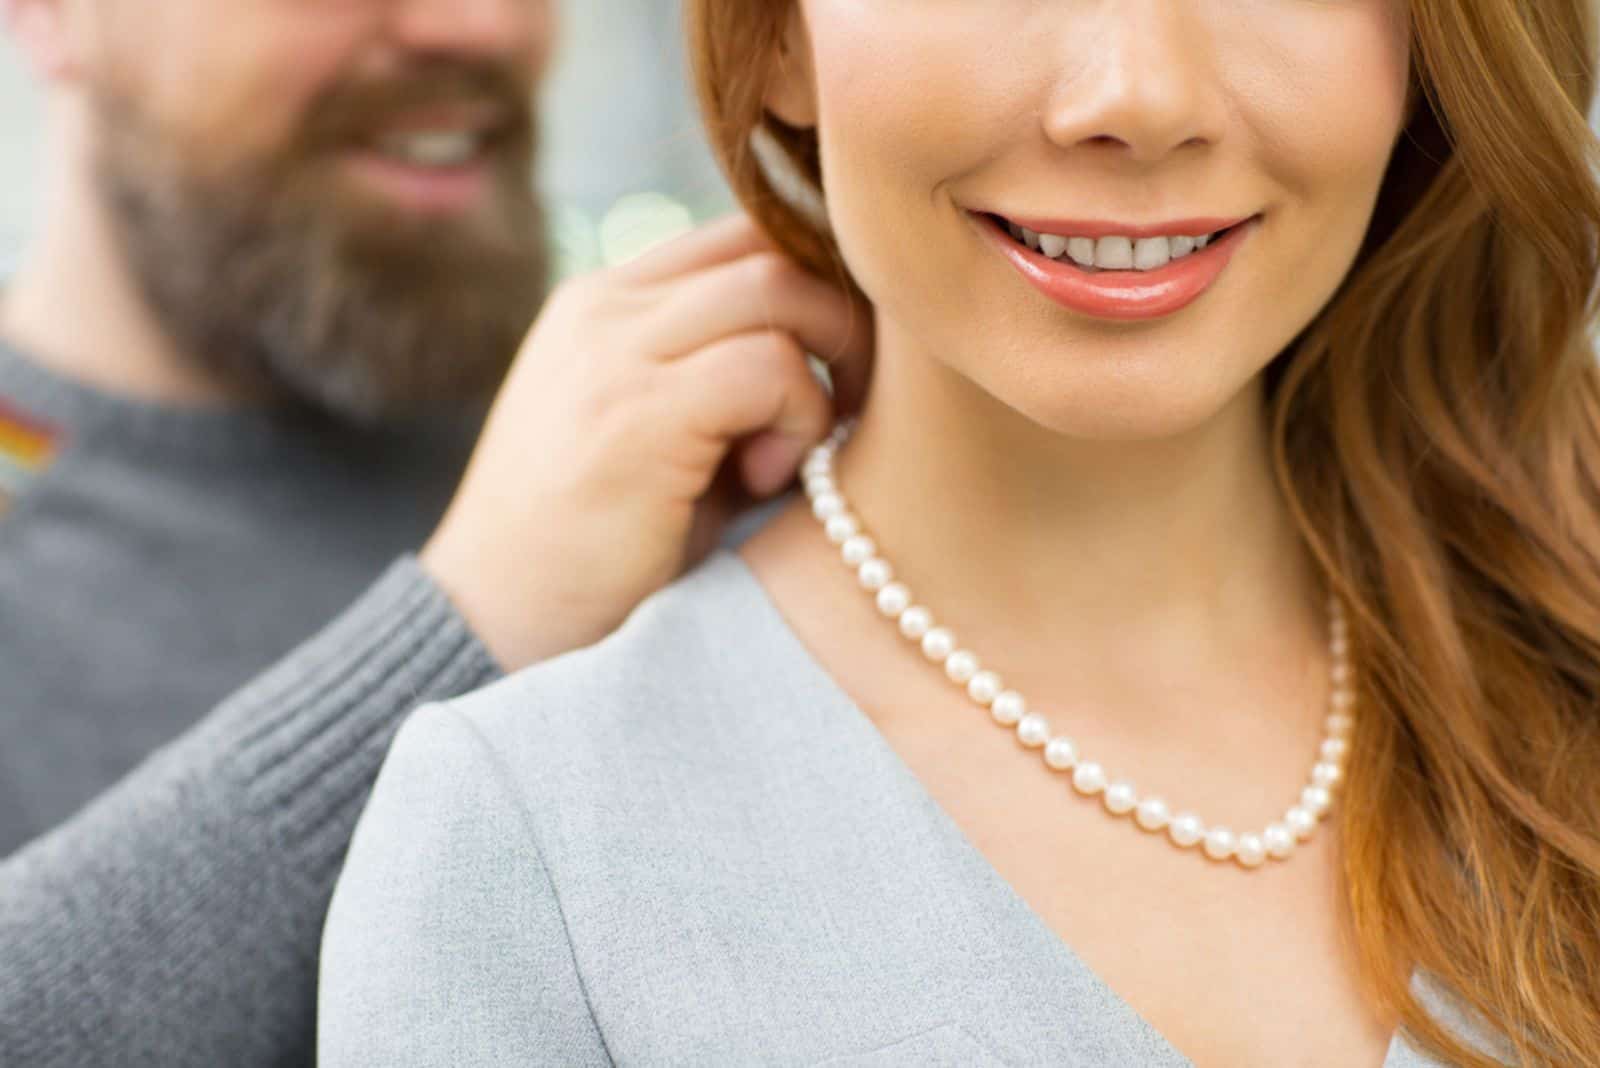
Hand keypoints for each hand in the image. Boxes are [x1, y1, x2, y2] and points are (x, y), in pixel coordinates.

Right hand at [420, 213, 872, 670]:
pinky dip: (797, 419)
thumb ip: (723, 377)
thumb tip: (847, 352)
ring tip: (792, 455)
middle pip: (768, 246)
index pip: (740, 234)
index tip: (845, 366)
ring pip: (775, 288)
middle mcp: (604, 307)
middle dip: (840, 319)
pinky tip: (763, 479)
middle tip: (855, 404)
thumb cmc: (595, 547)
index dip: (816, 285)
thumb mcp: (659, 435)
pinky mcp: (636, 412)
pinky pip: (768, 366)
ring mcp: (613, 351)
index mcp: (605, 302)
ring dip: (823, 369)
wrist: (495, 624)